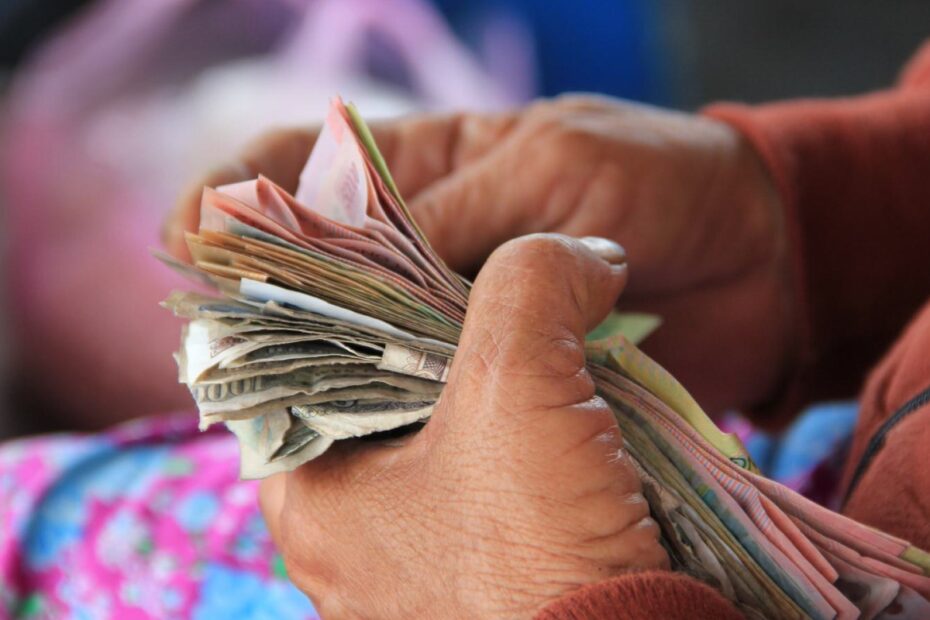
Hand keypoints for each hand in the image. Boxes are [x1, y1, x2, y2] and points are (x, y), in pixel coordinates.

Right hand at [165, 95, 793, 413]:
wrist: (760, 259)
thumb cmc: (660, 180)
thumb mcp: (556, 166)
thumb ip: (459, 212)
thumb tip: (352, 260)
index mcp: (428, 169)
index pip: (299, 170)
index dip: (234, 199)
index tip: (191, 239)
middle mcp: (426, 246)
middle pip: (314, 271)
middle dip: (262, 300)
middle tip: (229, 342)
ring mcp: (458, 318)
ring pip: (363, 343)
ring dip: (325, 369)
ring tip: (287, 400)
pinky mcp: (500, 380)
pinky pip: (430, 398)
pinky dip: (396, 415)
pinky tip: (367, 438)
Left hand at [259, 235, 667, 618]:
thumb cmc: (536, 550)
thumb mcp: (518, 385)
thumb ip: (531, 283)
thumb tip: (583, 254)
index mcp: (311, 499)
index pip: (302, 364)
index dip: (356, 298)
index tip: (410, 253)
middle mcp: (345, 546)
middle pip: (377, 401)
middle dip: (438, 343)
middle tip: (486, 292)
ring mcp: (410, 577)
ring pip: (437, 447)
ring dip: (488, 398)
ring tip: (535, 346)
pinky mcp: (479, 592)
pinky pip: (483, 495)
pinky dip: (518, 451)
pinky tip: (562, 420)